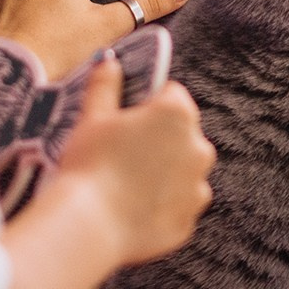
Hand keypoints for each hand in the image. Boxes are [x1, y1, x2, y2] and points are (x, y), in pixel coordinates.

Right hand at [51, 57, 214, 265]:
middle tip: (123, 151)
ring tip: (126, 183)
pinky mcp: (189, 220)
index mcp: (178, 114)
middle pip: (181, 133)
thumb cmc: (90, 165)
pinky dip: (161, 205)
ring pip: (182, 170)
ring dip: (164, 172)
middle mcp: (199, 148)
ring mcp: (197, 187)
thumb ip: (105, 85)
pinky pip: (177, 205)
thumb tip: (109, 62)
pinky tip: (132, 208)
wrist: (89, 226)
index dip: (148, 102)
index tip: (128, 116)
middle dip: (159, 138)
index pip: (171, 94)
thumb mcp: (92, 117)